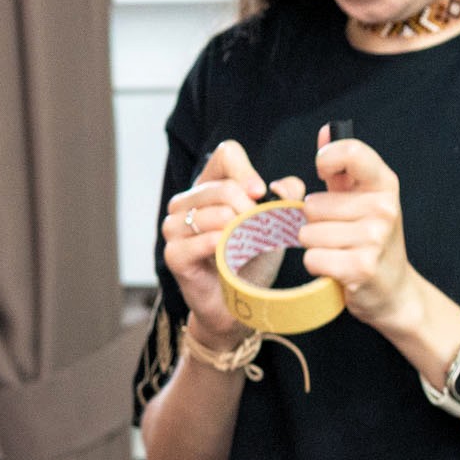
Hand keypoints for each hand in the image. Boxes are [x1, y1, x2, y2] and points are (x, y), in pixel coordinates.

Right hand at [159, 141, 306, 347]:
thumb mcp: (273, 224)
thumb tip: (286, 187)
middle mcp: (184, 203)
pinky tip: (234, 255)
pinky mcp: (174, 255)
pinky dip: (227, 246)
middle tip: (260, 229)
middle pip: (222, 187)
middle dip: (249, 208)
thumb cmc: (251, 261)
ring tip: (249, 244)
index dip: (247, 170)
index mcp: (207, 187)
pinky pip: (204, 240)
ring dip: (240, 230)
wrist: (235, 305)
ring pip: (213, 212)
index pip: (226, 154)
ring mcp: (174, 229)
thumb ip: (285, 198)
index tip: (260, 194)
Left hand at [300, 126, 420, 330]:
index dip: (327, 159)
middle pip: (312, 206)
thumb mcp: (359, 200)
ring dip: (314, 247)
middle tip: (338, 234)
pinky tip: (336, 269)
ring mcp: (375, 238)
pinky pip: (312, 258)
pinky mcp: (362, 267)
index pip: (351, 153)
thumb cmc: (368, 240)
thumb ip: (339, 168)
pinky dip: (316, 267)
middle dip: (314, 223)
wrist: (393, 290)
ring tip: (338, 252)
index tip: (323, 169)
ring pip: (307, 234)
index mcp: (383, 184)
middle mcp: (383, 208)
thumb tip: (324, 132)